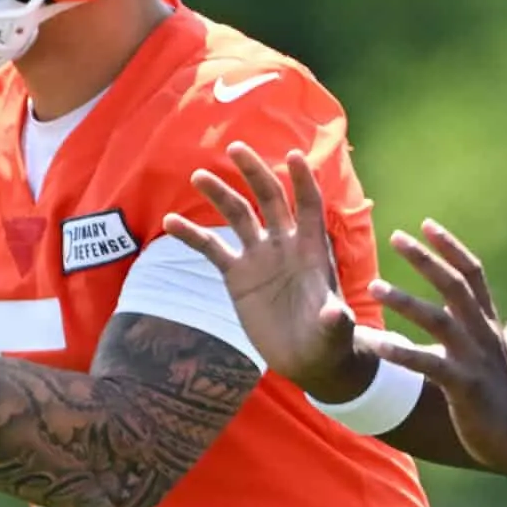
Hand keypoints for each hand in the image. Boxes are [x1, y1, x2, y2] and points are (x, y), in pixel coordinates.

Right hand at [163, 145, 368, 397]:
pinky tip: (171, 221)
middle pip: (270, 198)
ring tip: (198, 176)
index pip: (309, 206)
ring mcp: (259, 257)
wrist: (307, 357)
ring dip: (219, 194)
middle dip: (255, 173)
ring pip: (237, 215)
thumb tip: (336, 314)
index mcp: (312, 250)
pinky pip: (212, 248)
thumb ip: (335, 320)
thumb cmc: (328, 340)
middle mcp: (284, 245)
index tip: (293, 155)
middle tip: (236, 148)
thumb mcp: (335, 332)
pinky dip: (192, 235)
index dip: (303, 181)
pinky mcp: (236, 275)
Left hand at [368, 221, 506, 477]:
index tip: (427, 224)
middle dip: (426, 259)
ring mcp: (474, 358)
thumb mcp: (502, 354)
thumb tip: (485, 317)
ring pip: (438, 320)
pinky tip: (377, 345)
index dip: (451, 247)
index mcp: (488, 323)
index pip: (472, 273)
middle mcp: (483, 333)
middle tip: (396, 237)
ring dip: (405, 301)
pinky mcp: (464, 386)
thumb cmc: (506, 395)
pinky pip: (429, 365)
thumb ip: (489, 332)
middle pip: (454, 285)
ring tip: (374, 287)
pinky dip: (402, 354)